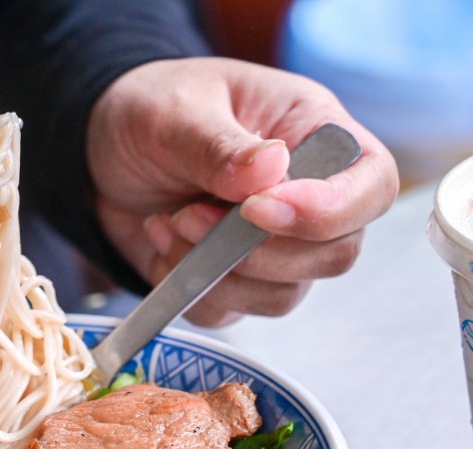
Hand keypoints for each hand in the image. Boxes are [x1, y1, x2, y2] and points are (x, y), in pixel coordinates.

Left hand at [87, 56, 399, 325]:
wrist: (100, 148)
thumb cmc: (152, 111)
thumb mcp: (176, 113)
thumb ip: (219, 145)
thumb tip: (271, 168)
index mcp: (316, 134)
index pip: (372, 186)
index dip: (329, 210)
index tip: (258, 210)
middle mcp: (309, 196)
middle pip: (334, 254)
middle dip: (256, 250)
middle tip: (187, 215)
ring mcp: (275, 246)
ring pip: (283, 294)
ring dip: (216, 272)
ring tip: (169, 223)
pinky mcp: (233, 281)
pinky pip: (230, 312)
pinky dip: (189, 290)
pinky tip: (160, 243)